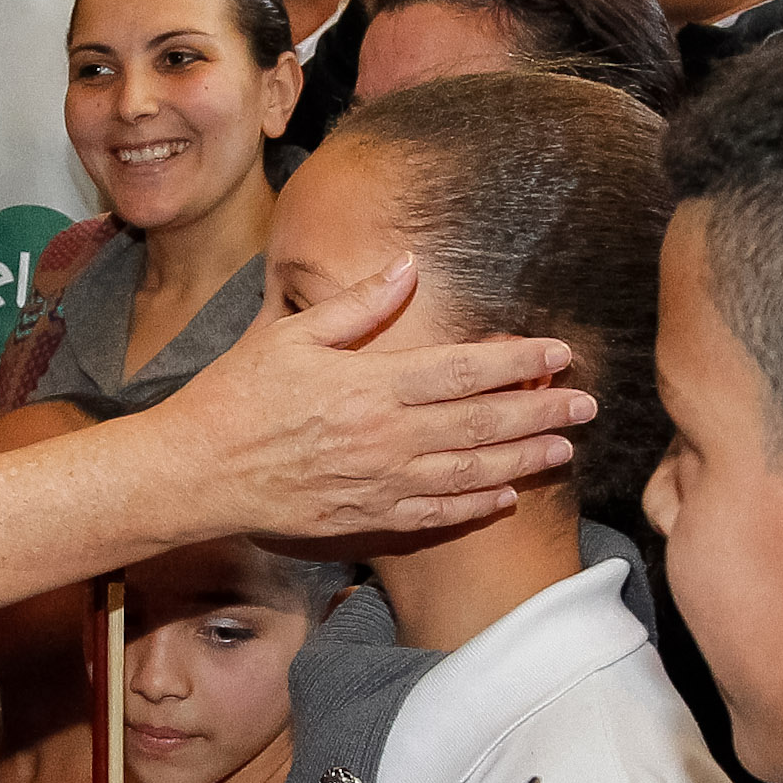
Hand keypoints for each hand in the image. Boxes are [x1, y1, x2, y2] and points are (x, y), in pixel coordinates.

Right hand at [156, 256, 590, 539]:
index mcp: (372, 384)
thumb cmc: (236, 396)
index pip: (464, 369)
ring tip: (563, 449)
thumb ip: (357, 304)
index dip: (518, 360)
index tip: (558, 352)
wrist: (195, 472)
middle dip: (541, 412)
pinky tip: (507, 497)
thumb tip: (408, 265)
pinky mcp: (365, 518)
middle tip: (586, 405)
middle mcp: (386, 436)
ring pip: (470, 473)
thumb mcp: (291, 333)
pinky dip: (476, 506)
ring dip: (523, 460)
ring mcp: (379, 483)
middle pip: (482, 423)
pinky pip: (435, 515)